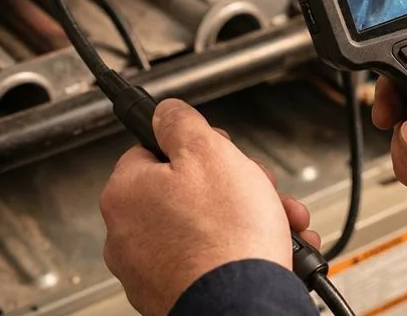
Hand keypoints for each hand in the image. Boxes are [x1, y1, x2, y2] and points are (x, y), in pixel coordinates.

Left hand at [100, 98, 319, 315]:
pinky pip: (210, 259)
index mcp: (126, 192)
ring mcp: (150, 269)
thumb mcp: (209, 151)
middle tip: (260, 189)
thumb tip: (165, 111)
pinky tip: (272, 249)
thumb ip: (181, 122)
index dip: (199, 148)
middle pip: (185, 189)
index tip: (221, 154)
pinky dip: (239, 250)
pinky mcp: (175, 294)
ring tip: (280, 222)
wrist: (244, 307)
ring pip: (204, 225)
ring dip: (247, 216)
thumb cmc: (225, 238)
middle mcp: (128, 234)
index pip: (154, 149)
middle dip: (234, 184)